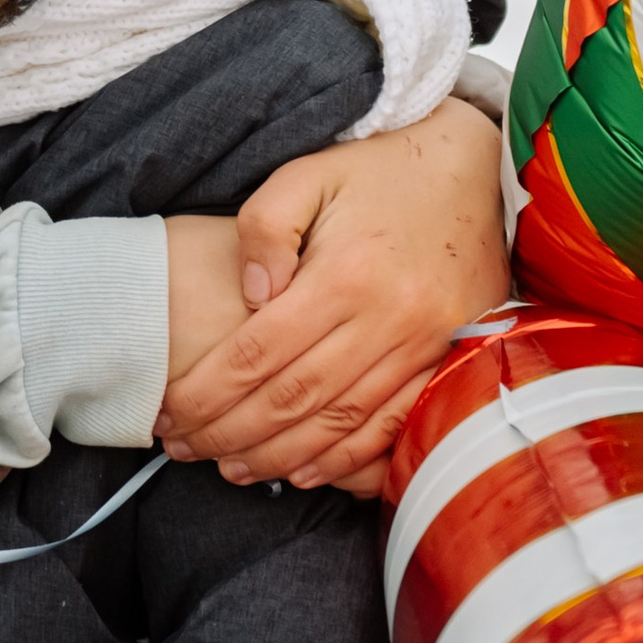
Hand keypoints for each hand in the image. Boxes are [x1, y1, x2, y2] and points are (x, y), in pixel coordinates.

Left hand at [155, 98, 508, 490]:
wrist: (473, 170)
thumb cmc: (377, 172)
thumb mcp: (307, 173)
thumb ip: (264, 227)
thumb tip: (252, 295)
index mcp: (345, 273)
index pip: (259, 352)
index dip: (208, 391)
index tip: (169, 412)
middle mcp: (387, 318)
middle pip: (294, 398)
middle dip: (230, 432)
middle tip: (184, 449)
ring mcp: (424, 347)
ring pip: (340, 423)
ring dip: (281, 455)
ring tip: (232, 469)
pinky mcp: (448, 361)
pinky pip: (392, 426)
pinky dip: (346, 459)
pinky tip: (306, 472)